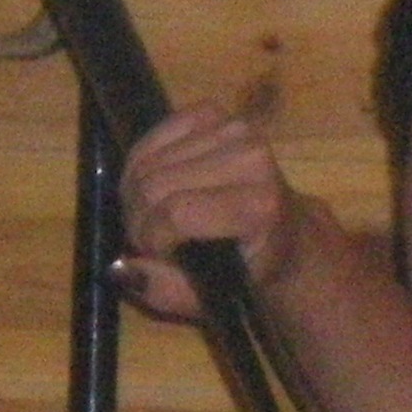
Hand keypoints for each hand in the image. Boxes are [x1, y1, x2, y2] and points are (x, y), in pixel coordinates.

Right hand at [111, 101, 302, 321]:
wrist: (290, 233)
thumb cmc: (255, 268)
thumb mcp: (218, 298)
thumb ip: (169, 291)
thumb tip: (121, 270)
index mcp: (261, 205)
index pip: (176, 214)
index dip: (152, 239)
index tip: (159, 256)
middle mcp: (252, 156)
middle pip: (154, 187)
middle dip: (140, 221)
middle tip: (152, 241)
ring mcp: (233, 128)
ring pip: (145, 164)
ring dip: (135, 197)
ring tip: (156, 218)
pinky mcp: (211, 113)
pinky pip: (148, 140)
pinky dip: (139, 168)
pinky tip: (157, 189)